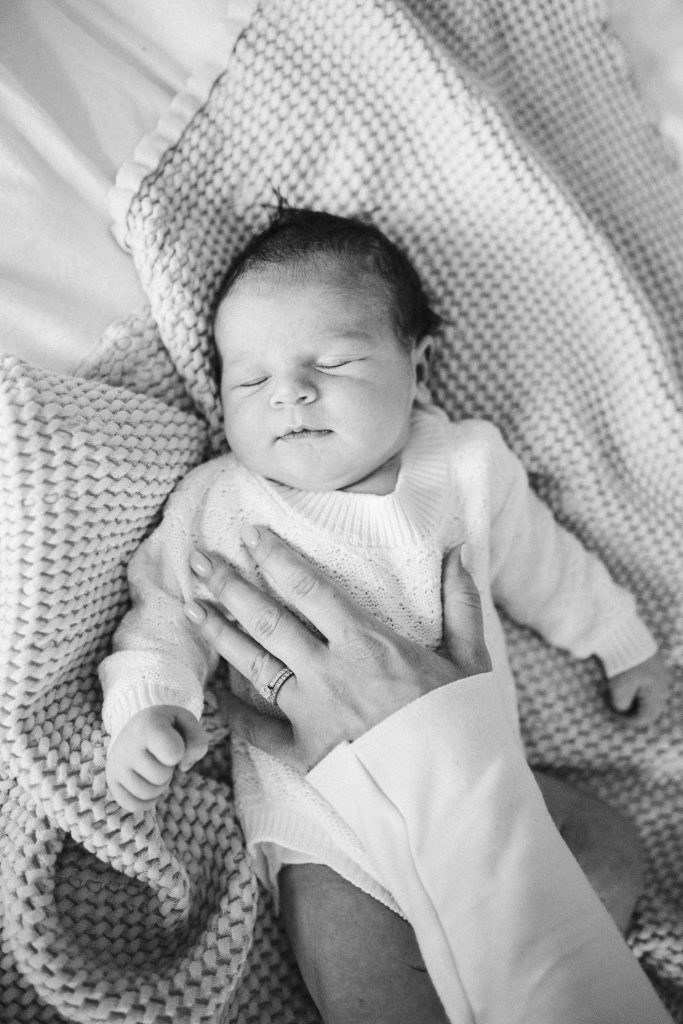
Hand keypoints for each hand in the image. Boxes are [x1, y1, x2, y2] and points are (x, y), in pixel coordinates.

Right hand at [106, 705, 208, 811]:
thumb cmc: (168, 728)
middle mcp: (127, 745)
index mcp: (148, 725)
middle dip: (169, 770)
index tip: (173, 741)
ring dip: (159, 785)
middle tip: (162, 757)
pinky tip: (148, 784)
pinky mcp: (112, 780)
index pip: (174, 753)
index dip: (181, 752)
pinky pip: (132, 805)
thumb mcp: (187, 723)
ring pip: (148, 794)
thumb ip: (197, 742)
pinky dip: (146, 801)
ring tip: (154, 767)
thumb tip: (183, 767)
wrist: (137, 726)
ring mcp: (116, 764)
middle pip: (161, 777)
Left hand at [183, 527, 490, 771]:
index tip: (250, 534)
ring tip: (190, 606)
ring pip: (254, 664)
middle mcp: (329, 672)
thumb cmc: (464, 729)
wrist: (452, 799)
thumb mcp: (471, 660)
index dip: (275, 557)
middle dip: (230, 586)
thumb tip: (460, 553)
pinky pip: (259, 730)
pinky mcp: (305, 753)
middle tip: (199, 561)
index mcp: (366, 644)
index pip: (309, 588)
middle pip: (268, 620)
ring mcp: (311, 713)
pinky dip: (235, 712)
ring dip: (219, 634)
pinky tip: (215, 695)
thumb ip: (461, 604)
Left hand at [607, 651, 669, 724]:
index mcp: (657, 694)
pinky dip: (635, 689)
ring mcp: (660, 675)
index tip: (614, 717)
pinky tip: (623, 686)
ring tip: (617, 697)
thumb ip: (622, 705)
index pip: (646, 717)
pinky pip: (647, 685)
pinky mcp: (653, 666)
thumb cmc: (624, 664)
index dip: (629, 721)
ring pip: (648, 696)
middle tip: (616, 709)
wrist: (625, 636)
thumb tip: (622, 709)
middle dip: (632, 711)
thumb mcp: (619, 689)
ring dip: (633, 700)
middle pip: (649, 708)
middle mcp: (663, 686)